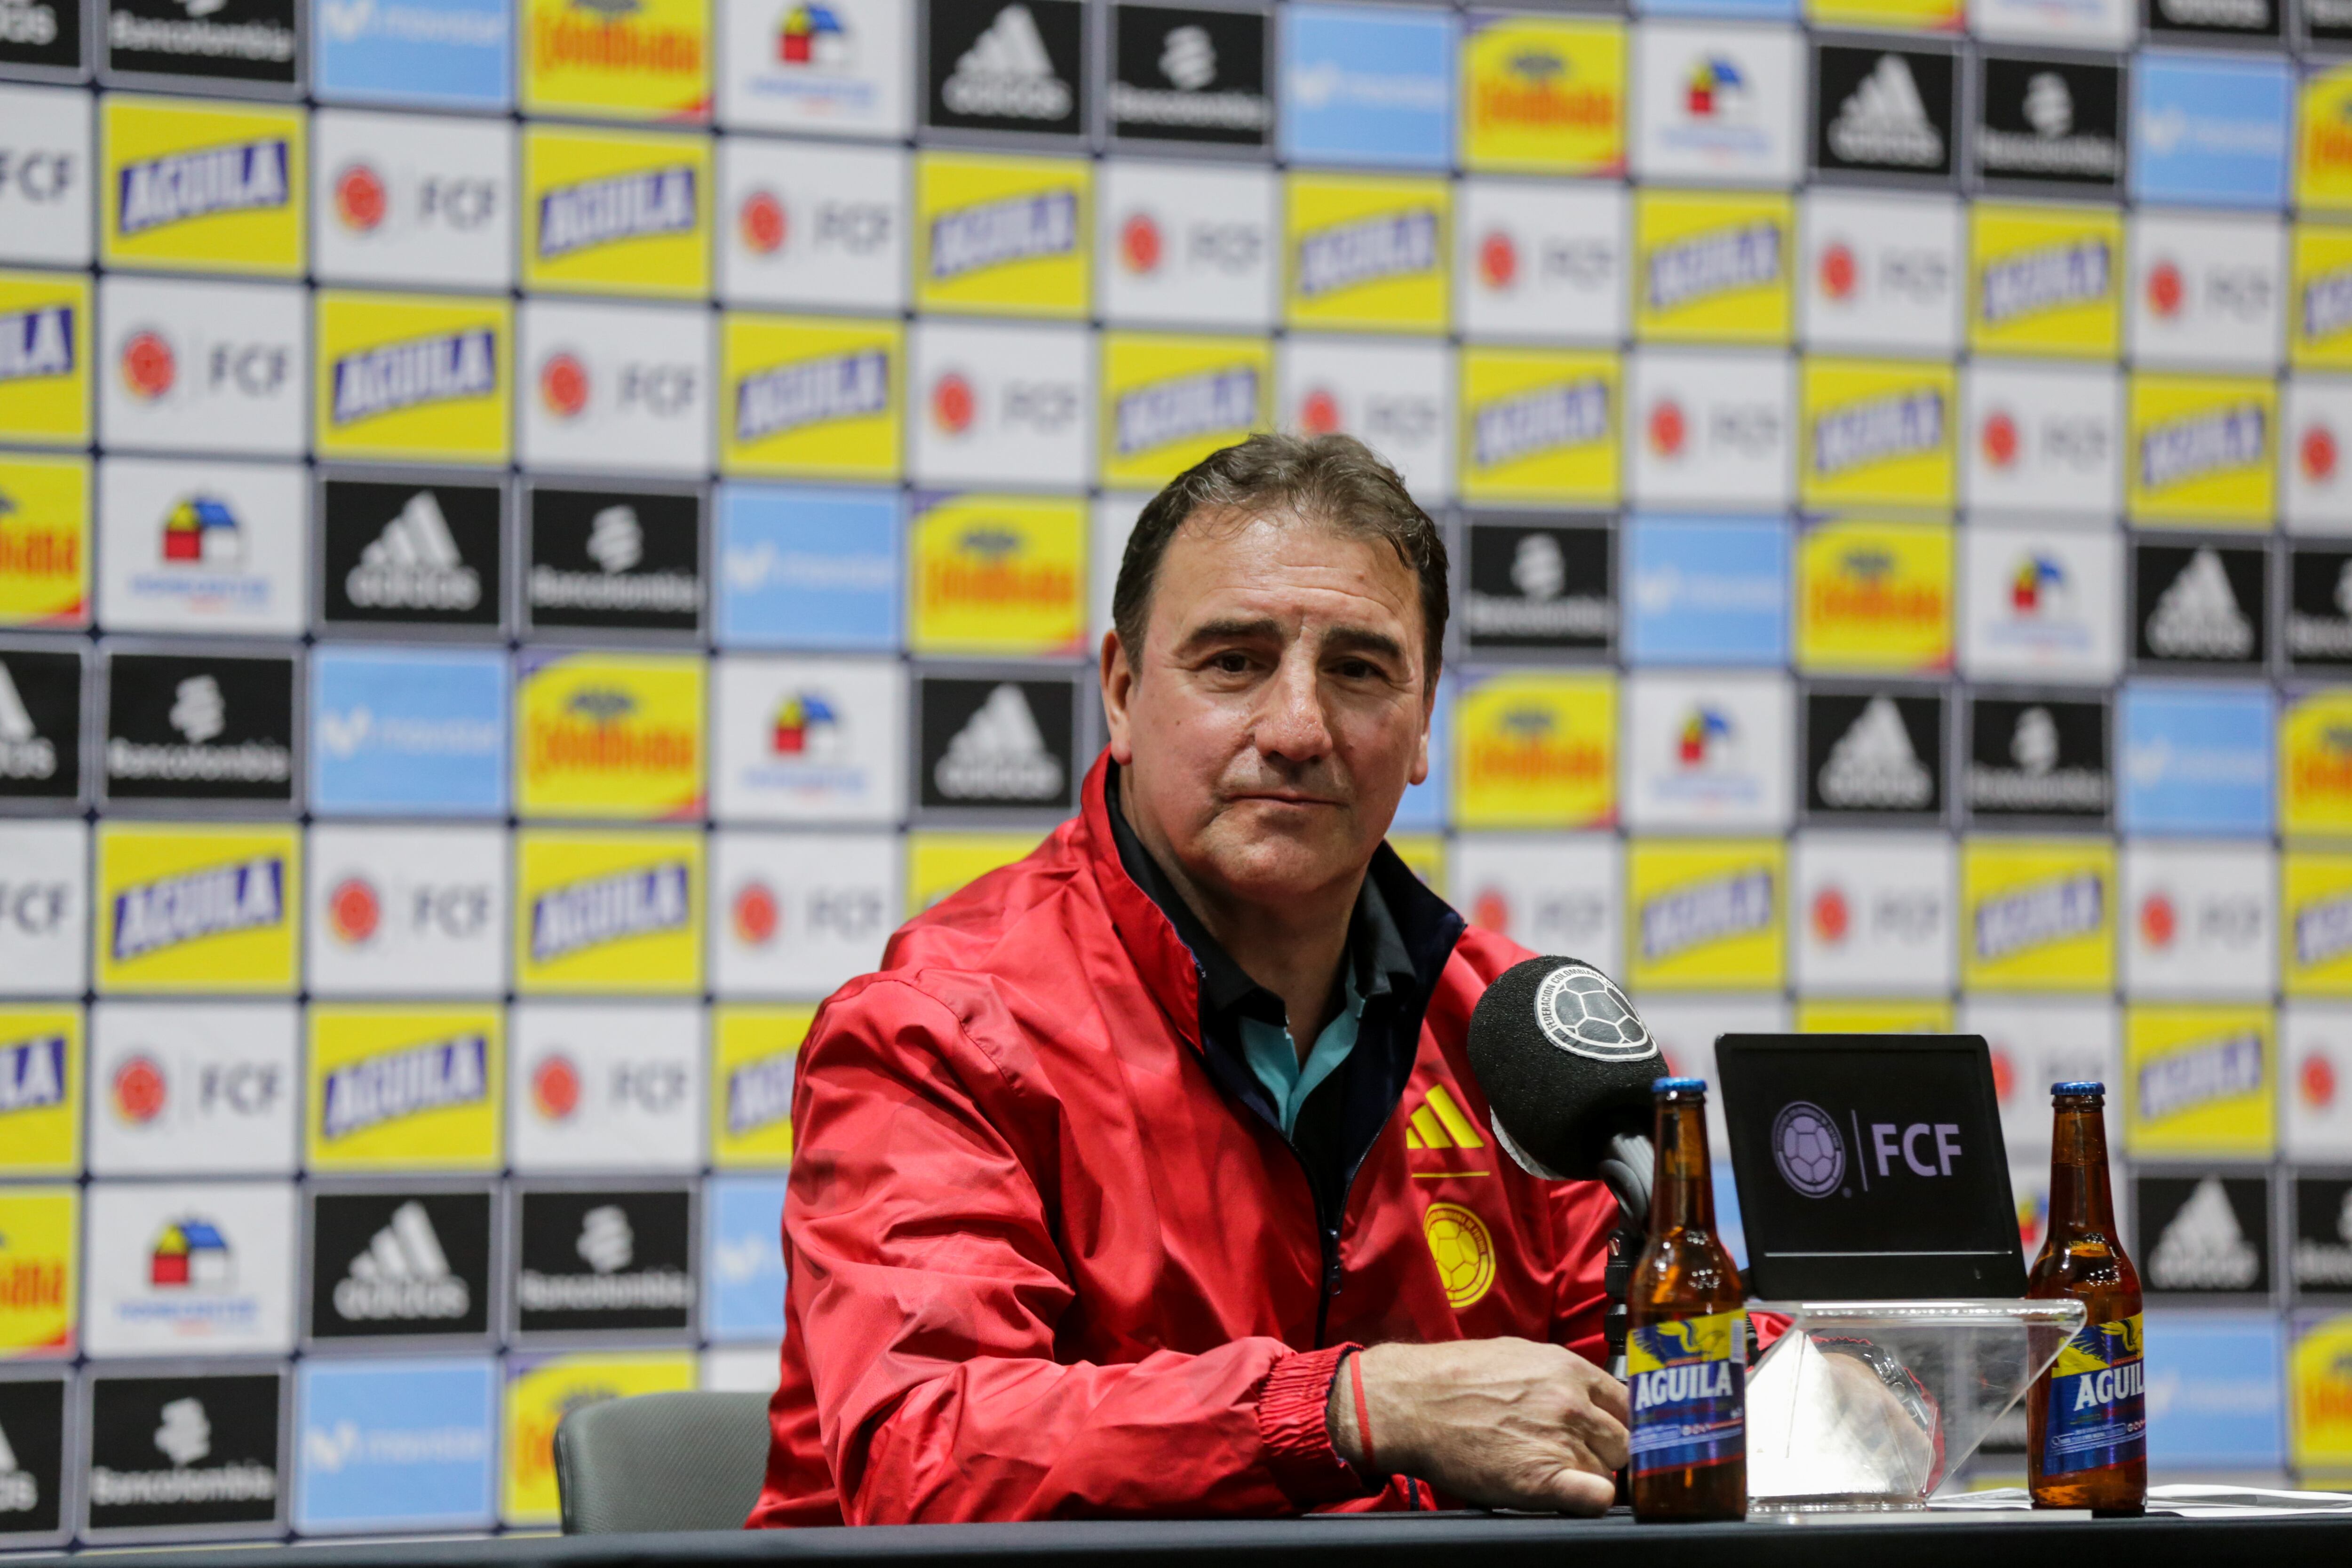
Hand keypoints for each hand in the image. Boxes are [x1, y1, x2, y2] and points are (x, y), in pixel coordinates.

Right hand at [1326, 1338, 1628, 1514]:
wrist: (1409, 1402)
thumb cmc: (1453, 1378)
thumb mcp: (1518, 1356)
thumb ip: (1561, 1377)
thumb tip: (1587, 1398)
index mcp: (1569, 1369)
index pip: (1627, 1405)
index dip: (1616, 1425)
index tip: (1606, 1437)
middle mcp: (1571, 1402)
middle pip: (1622, 1442)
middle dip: (1604, 1454)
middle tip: (1573, 1458)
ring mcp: (1559, 1440)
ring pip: (1606, 1472)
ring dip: (1586, 1476)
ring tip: (1549, 1471)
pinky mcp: (1541, 1478)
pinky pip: (1595, 1498)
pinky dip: (1590, 1500)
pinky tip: (1571, 1496)